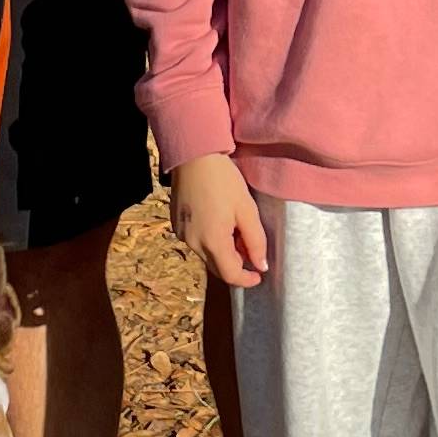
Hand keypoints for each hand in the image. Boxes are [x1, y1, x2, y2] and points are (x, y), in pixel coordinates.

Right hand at [172, 154, 271, 288]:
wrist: (193, 156)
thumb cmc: (224, 181)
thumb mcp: (247, 210)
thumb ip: (255, 241)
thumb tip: (261, 265)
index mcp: (212, 241)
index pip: (230, 275)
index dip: (246, 280)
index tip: (259, 275)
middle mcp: (193, 243)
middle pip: (217, 268)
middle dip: (236, 264)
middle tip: (249, 246)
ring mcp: (182, 234)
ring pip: (206, 254)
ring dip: (223, 251)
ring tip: (234, 227)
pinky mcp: (176, 224)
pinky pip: (196, 241)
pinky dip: (209, 240)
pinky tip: (217, 219)